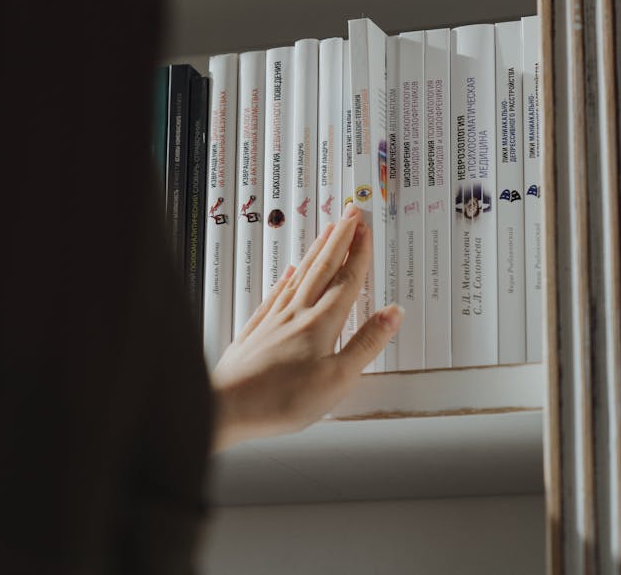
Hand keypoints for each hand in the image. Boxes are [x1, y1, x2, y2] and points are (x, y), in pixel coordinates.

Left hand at [209, 204, 403, 451]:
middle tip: (351, 215)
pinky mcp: (257, 330)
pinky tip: (290, 272)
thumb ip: (367, 343)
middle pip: (323, 268)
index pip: (347, 281)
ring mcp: (275, 319)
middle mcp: (297, 314)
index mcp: (321, 324)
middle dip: (340, 239)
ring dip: (318, 251)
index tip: (366, 229)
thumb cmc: (280, 399)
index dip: (359, 253)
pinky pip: (277, 293)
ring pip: (301, 275)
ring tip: (328, 231)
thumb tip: (393, 314)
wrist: (227, 405)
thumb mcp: (337, 379)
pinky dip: (288, 278)